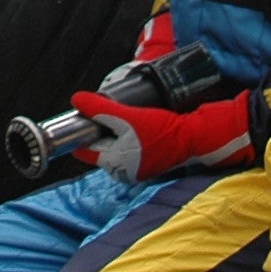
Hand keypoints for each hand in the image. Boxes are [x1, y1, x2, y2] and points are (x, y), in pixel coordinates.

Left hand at [72, 87, 253, 182]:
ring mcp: (136, 168)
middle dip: (96, 129)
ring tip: (114, 112)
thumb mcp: (128, 117)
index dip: (79, 131)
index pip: (84, 149)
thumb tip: (76, 100)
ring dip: (110, 131)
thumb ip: (101, 109)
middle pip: (98, 147)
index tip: (77, 115)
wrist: (194, 138)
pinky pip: (127, 147)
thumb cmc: (163, 131)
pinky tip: (129, 121)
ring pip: (112, 146)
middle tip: (95, 108)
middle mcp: (123, 171)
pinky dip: (124, 135)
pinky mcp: (148, 161)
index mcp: (114, 163)